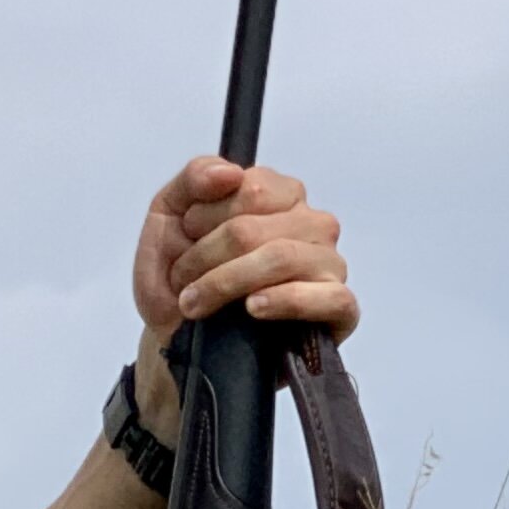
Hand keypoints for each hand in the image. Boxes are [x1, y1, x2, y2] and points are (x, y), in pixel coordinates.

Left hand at [129, 157, 355, 432]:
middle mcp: (312, 225)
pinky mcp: (339, 309)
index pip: (252, 188)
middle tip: (182, 281)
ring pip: (282, 257)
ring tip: (196, 304)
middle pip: (254, 228)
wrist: (174, 337)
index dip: (205, 217)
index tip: (185, 237)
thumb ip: (194, 178)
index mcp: (281, 196)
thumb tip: (229, 171)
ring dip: (224, 283)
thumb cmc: (179, 277)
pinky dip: (285, 301)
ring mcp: (329, 266)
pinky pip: (330, 297)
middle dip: (204, 257)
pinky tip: (253, 309)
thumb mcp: (169, 216)